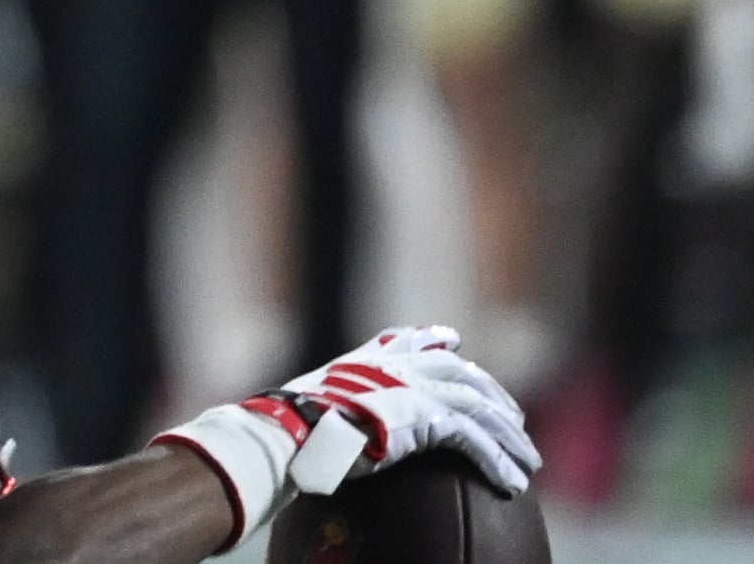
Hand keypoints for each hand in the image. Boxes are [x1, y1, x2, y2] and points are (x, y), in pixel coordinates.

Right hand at [278, 326, 539, 497]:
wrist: (292, 428)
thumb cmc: (292, 424)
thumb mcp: (311, 398)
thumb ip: (329, 399)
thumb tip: (309, 417)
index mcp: (366, 361)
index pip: (407, 340)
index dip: (433, 339)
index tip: (452, 339)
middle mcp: (394, 368)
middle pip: (459, 371)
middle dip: (491, 394)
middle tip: (514, 418)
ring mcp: (411, 389)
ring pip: (477, 406)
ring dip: (507, 436)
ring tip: (528, 462)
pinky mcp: (424, 417)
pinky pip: (472, 439)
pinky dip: (496, 460)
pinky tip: (512, 482)